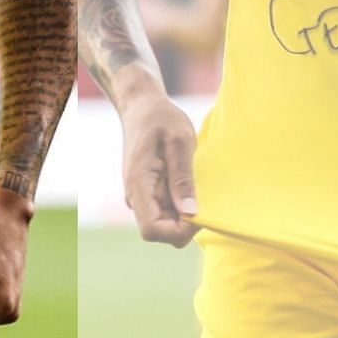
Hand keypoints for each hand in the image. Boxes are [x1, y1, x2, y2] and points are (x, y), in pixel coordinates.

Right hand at [119, 90, 197, 246]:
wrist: (142, 106)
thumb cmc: (161, 118)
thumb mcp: (179, 141)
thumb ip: (183, 178)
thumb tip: (190, 213)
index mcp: (138, 185)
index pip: (152, 231)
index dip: (179, 230)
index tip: (199, 210)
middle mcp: (135, 196)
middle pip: (161, 231)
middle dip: (185, 222)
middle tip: (201, 193)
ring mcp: (141, 196)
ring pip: (166, 223)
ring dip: (185, 212)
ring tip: (194, 180)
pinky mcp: (149, 193)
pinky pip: (167, 211)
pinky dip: (182, 204)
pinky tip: (189, 180)